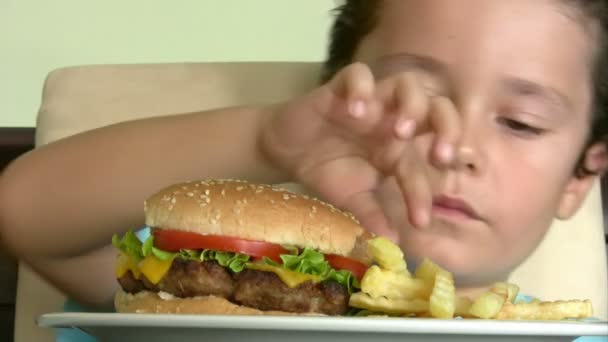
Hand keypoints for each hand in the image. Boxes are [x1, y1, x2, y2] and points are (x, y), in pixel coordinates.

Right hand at [261, 62, 460, 240]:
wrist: (288, 149)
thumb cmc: (326, 170)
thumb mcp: (350, 198)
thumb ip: (372, 214)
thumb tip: (393, 243)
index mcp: (402, 148)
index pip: (424, 164)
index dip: (425, 192)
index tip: (419, 220)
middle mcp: (393, 120)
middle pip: (438, 108)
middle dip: (448, 127)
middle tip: (438, 156)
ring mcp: (371, 101)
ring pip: (406, 83)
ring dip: (411, 104)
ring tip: (398, 130)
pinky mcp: (341, 88)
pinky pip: (358, 74)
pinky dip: (360, 88)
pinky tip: (354, 110)